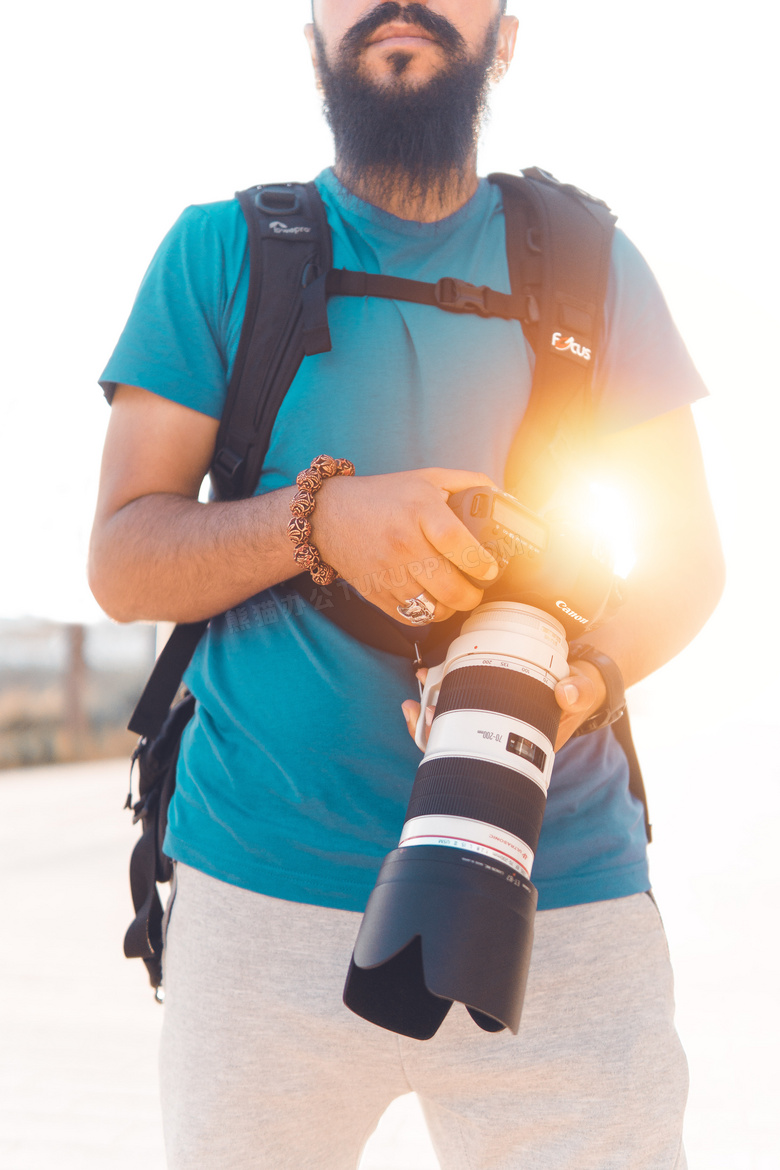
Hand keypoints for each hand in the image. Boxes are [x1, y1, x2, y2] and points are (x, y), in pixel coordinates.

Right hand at [312, 467, 501, 622]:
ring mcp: (387, 572)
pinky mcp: (376, 593)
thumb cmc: (383, 496)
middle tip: (477, 589)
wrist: (330, 515)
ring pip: (432, 608)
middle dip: (472, 595)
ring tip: (455, 596)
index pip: (456, 542)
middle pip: (448, 586)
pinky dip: (427, 615)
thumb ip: (468, 482)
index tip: (491, 569)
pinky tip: (432, 601)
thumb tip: (502, 496)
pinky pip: (411, 617)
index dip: (480, 562)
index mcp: (419, 510)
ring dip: (451, 608)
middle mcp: (403, 543)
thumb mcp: (427, 477)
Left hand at [401, 663, 606, 752]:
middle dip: (430, 727)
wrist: (586, 677)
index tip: (427, 718)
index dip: (446, 742)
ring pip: (455, 723)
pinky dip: (444, 689)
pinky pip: (462, 702)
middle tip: (416, 705)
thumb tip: (565, 693)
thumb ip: (580, 691)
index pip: (476, 754)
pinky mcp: (493, 700)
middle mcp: (503, 736)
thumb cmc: (583, 688)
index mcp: (521, 744)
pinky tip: (431, 674)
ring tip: (420, 681)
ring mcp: (496, 719)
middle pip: (457, 743)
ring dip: (433, 705)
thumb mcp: (586, 689)